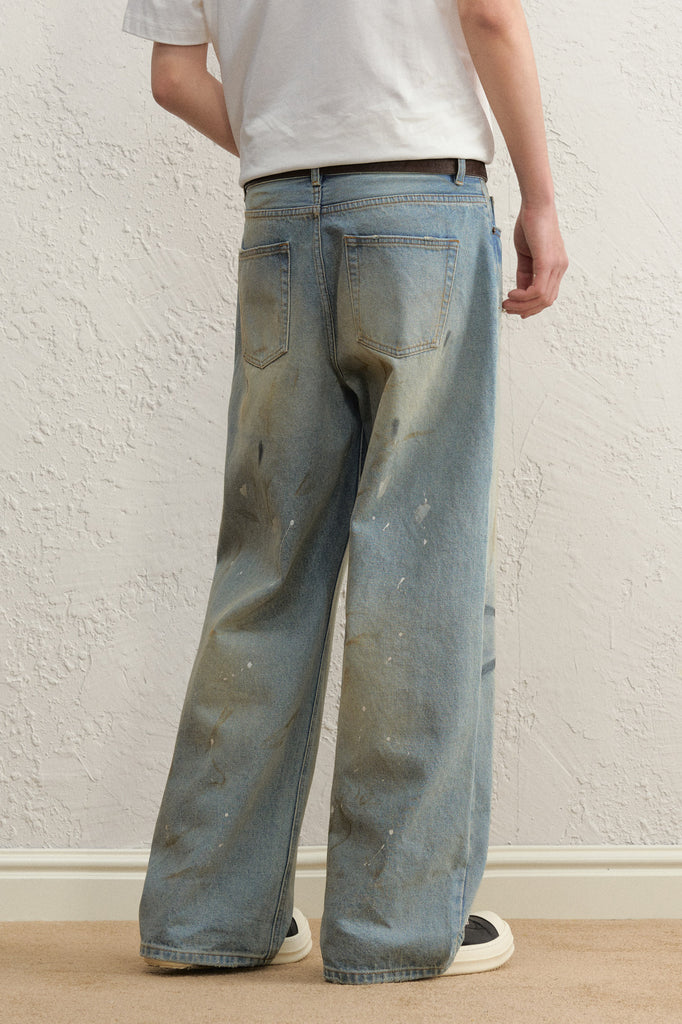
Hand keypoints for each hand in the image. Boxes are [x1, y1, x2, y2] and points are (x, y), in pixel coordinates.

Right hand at [502, 202, 567, 318]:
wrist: (536, 204)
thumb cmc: (530, 224)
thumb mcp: (526, 254)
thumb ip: (526, 273)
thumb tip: (520, 291)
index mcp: (556, 266)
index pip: (547, 295)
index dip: (531, 306)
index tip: (514, 308)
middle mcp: (560, 268)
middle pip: (546, 301)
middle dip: (525, 309)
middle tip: (507, 308)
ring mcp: (556, 266)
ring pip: (542, 298)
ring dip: (522, 305)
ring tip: (507, 303)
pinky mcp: (548, 262)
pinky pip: (538, 290)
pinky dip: (524, 296)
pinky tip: (511, 293)